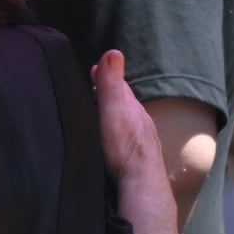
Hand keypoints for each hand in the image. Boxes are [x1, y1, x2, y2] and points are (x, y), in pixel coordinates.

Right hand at [92, 50, 165, 195]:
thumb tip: (113, 51)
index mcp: (132, 107)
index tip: (91, 69)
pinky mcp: (139, 155)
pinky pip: (127, 136)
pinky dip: (118, 131)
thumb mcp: (113, 110)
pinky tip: (111, 138)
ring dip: (113, 113)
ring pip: (126, 119)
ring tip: (99, 111)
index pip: (119, 84)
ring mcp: (142, 137)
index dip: (105, 76)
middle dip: (109, 94)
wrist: (141, 181)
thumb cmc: (123, 146)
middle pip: (123, 101)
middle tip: (92, 88)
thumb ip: (111, 83)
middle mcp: (140, 119)